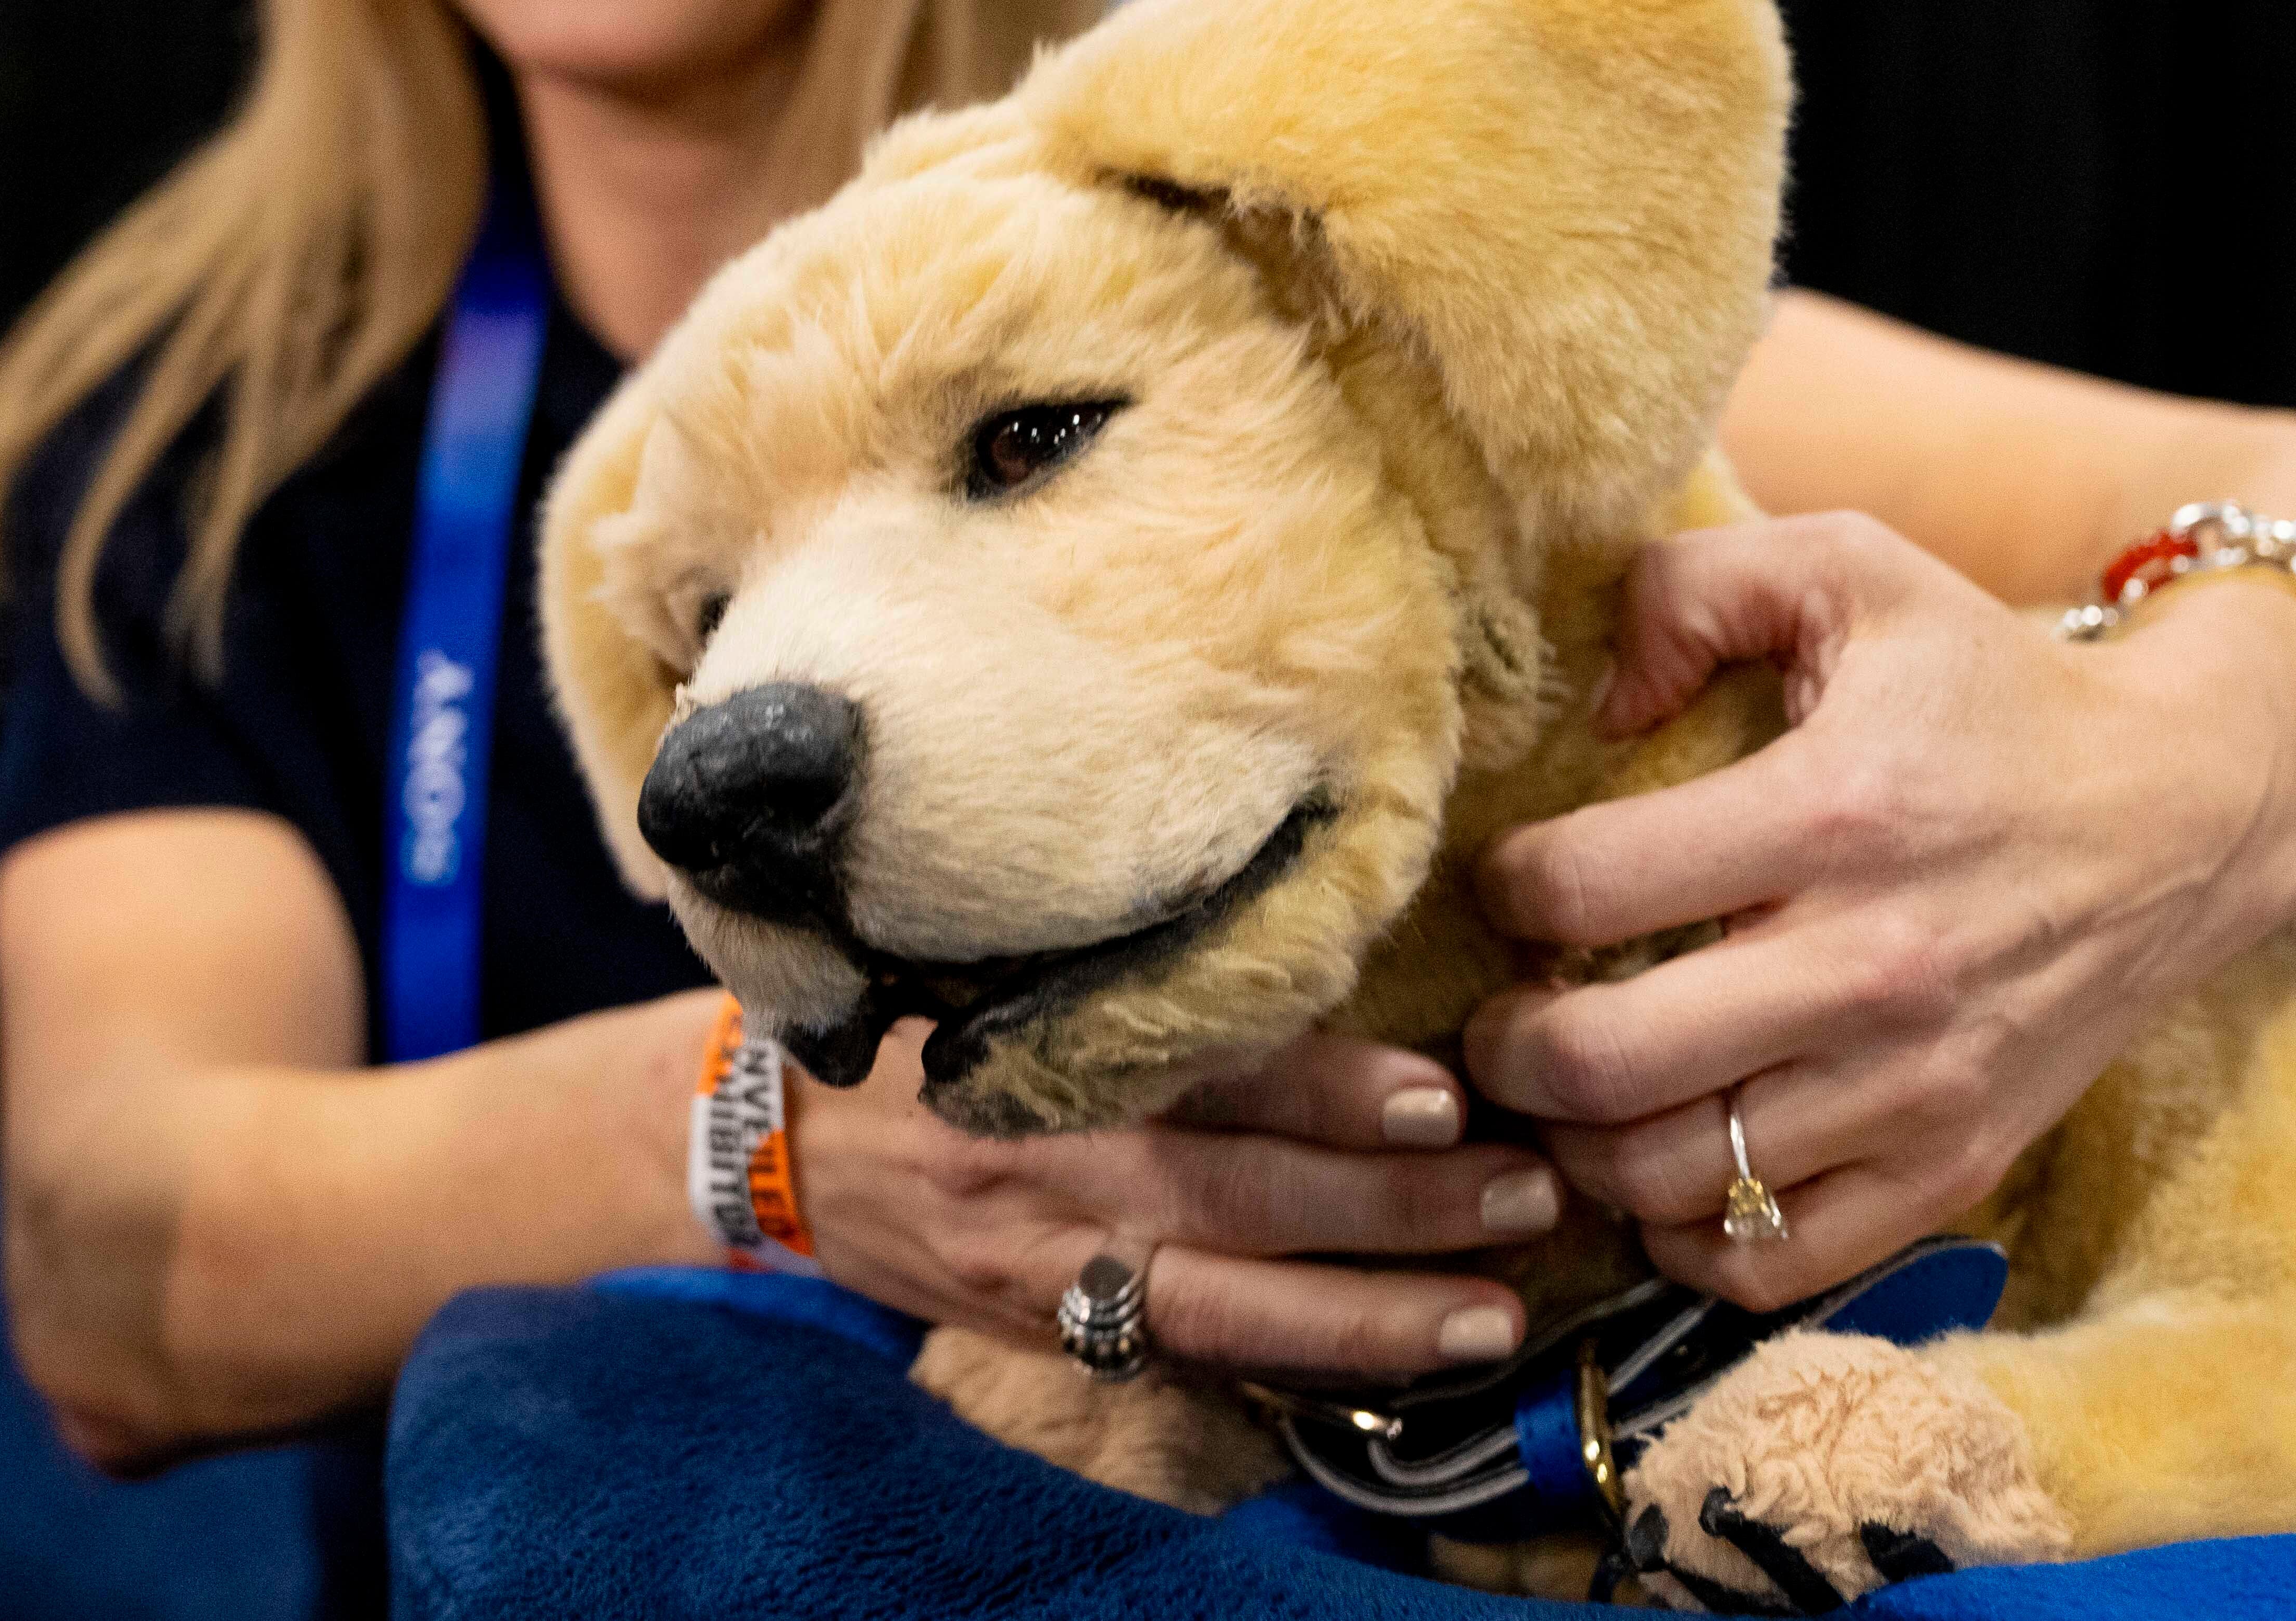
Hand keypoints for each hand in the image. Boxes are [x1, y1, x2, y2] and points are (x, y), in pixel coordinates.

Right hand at [784, 1026, 1561, 1377]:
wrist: (769, 1143)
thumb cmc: (915, 1025)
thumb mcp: (992, 959)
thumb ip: (1127, 960)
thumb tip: (1307, 925)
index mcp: (1041, 1053)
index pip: (1207, 1072)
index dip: (1327, 1089)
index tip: (1441, 1092)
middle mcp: (1049, 1170)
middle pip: (1241, 1198)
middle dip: (1393, 1208)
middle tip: (1526, 1193)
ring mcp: (1049, 1271)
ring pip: (1227, 1309)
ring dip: (1370, 1316)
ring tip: (1494, 1311)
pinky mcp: (1048, 1336)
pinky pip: (1185, 1362)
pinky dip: (1293, 1369)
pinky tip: (1398, 1371)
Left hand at [1462, 512, 2295, 1308]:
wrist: (2189, 813)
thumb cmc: (1994, 689)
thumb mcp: (1854, 569)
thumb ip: (1693, 584)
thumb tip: (1598, 701)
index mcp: (1833, 813)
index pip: (1582, 887)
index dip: (1506, 886)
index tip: (1513, 880)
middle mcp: (1872, 967)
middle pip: (1600, 1065)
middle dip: (1504, 1047)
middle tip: (1502, 1013)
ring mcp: (1916, 1087)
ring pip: (1664, 1180)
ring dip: (1578, 1146)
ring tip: (1574, 1088)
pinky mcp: (1954, 1167)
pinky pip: (1767, 1261)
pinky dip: (1684, 1235)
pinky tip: (1668, 1164)